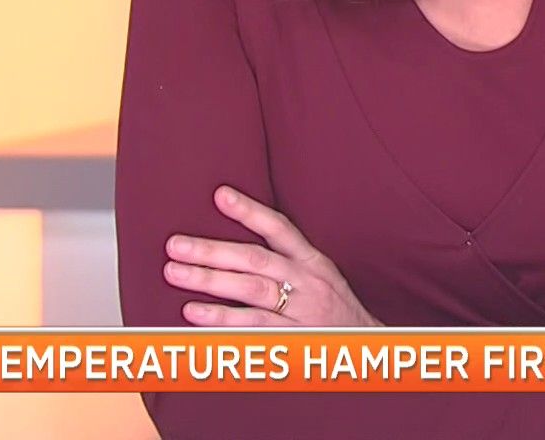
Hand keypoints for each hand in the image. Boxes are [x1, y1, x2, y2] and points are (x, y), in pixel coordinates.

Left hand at [164, 186, 380, 326]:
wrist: (368, 349)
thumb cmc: (336, 311)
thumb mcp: (321, 276)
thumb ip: (287, 260)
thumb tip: (238, 244)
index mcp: (313, 261)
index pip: (279, 228)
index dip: (249, 211)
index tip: (220, 195)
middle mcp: (307, 282)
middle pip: (255, 261)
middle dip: (212, 251)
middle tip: (175, 245)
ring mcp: (300, 312)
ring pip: (250, 292)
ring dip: (210, 282)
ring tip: (175, 273)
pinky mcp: (292, 340)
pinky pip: (252, 328)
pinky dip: (221, 321)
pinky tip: (194, 314)